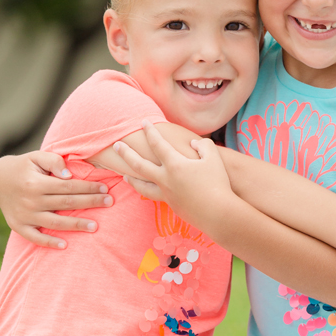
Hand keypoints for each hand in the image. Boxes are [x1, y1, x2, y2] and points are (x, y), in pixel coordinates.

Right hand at [0, 151, 113, 248]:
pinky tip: (65, 245)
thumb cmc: (24, 167)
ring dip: (75, 225)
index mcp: (36, 182)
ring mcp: (25, 215)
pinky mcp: (19, 226)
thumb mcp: (36, 156)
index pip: (68, 186)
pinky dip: (49, 242)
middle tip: (109, 202)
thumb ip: (53, 161)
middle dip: (89, 202)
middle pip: (66, 203)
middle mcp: (30, 200)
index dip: (88, 187)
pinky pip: (35, 237)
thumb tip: (68, 175)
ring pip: (54, 222)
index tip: (105, 188)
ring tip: (95, 226)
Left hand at [114, 125, 232, 230]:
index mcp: (174, 164)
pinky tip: (145, 190)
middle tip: (116, 145)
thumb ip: (203, 145)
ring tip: (123, 174)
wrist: (218, 213)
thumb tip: (193, 144)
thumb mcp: (214, 158)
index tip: (143, 122)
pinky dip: (145, 191)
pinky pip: (153, 195)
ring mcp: (166, 194)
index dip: (150, 131)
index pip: (157, 143)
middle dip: (126, 153)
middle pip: (139, 164)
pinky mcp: (171, 205)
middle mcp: (165, 179)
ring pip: (141, 185)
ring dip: (130, 178)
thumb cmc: (218, 183)